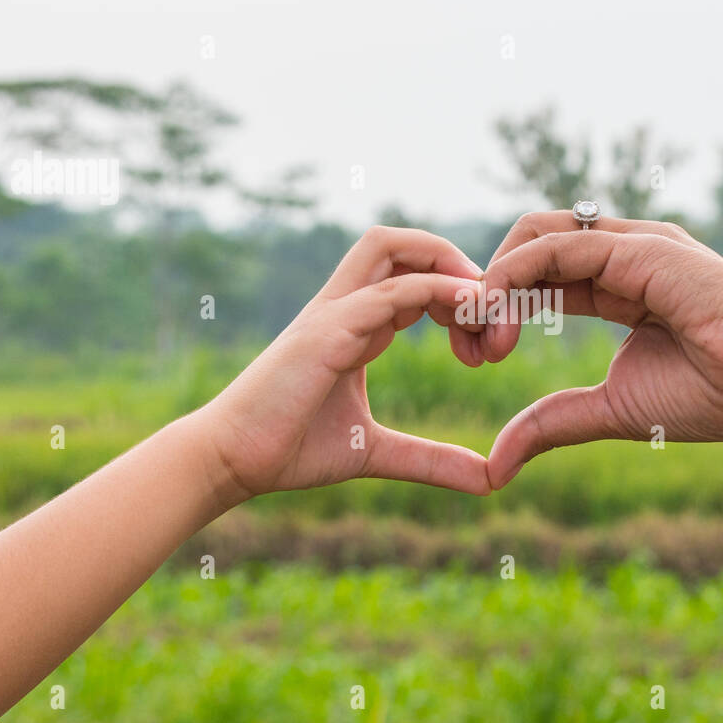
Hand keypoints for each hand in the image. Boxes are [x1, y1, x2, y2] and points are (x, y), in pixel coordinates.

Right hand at [201, 227, 490, 498]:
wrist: (231, 460)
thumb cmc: (290, 449)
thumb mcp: (375, 453)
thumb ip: (431, 461)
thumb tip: (489, 480)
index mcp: (354, 324)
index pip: (408, 274)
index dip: (454, 291)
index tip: (486, 337)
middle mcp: (343, 307)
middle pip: (400, 243)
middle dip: (453, 260)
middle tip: (491, 310)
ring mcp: (332, 313)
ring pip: (391, 248)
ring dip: (446, 264)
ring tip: (484, 305)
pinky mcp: (326, 332)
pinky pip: (387, 292)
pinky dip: (434, 292)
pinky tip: (468, 313)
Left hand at [453, 213, 722, 486]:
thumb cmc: (715, 395)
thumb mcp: (612, 410)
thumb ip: (553, 423)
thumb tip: (495, 463)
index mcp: (617, 285)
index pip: (536, 278)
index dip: (496, 310)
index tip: (477, 358)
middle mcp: (620, 256)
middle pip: (526, 248)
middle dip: (486, 292)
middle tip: (471, 349)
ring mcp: (631, 246)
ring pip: (534, 236)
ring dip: (495, 282)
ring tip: (482, 337)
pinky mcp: (641, 248)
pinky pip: (557, 245)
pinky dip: (515, 273)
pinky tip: (498, 312)